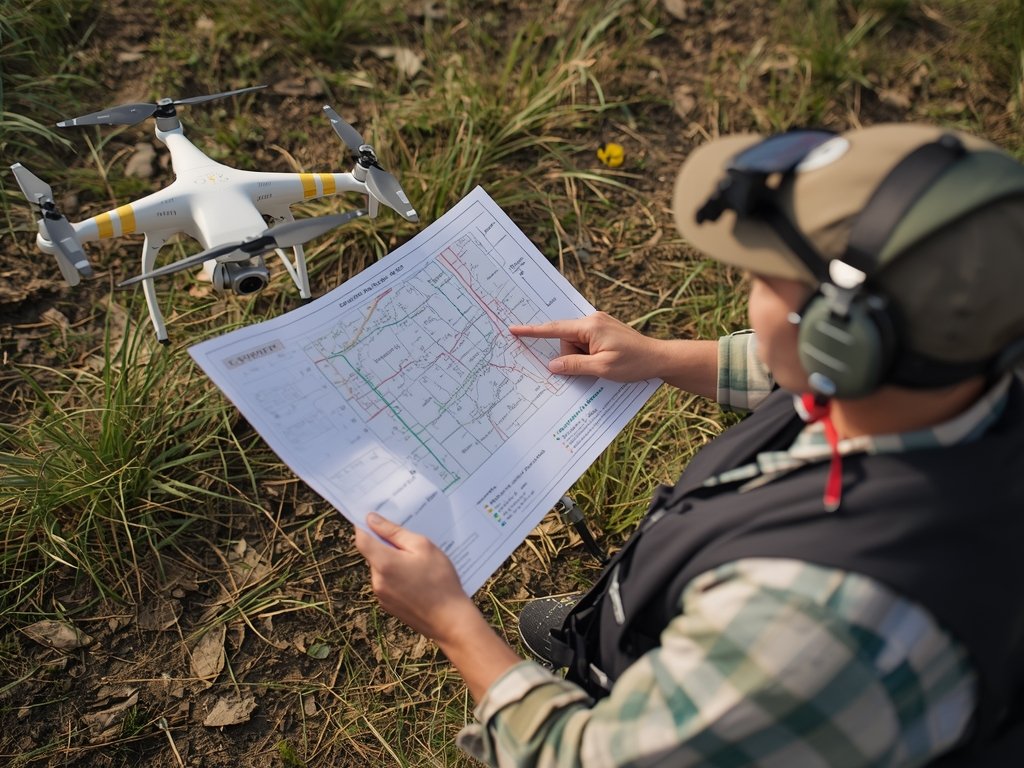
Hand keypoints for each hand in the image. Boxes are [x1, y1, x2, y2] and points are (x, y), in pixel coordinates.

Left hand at [354, 513, 475, 642]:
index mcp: (383, 563)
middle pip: (373, 554)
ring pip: (381, 569)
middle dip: (386, 544)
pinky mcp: (388, 606)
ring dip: (393, 561)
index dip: (364, 526)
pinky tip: (418, 578)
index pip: (362, 539)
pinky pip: (388, 583)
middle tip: (409, 539)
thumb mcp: (423, 546)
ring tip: (419, 561)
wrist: (450, 620)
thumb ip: (395, 532)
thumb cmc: (440, 580)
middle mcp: (377, 580)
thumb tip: (372, 520)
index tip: (372, 517)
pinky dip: (397, 576)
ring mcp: (381, 596)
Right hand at [510, 312, 662, 381]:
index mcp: (590, 326)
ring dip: (583, 359)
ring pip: (576, 345)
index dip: (532, 331)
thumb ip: (573, 366)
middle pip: (566, 341)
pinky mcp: (604, 332)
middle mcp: (593, 320)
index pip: (554, 329)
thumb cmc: (634, 363)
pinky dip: (589, 356)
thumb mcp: (602, 369)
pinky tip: (604, 362)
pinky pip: (586, 345)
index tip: (514, 329)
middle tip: (594, 368)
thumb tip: (552, 365)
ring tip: (605, 365)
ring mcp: (599, 325)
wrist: (660, 358)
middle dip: (573, 358)